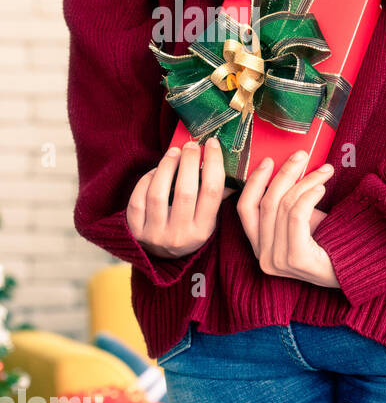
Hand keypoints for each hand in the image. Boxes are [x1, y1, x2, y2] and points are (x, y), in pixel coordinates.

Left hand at [130, 138, 235, 259]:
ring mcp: (155, 234)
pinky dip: (147, 180)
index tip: (212, 145)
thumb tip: (232, 165)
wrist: (162, 257)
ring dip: (167, 167)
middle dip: (189, 162)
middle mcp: (180, 235)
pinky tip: (156, 170)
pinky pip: (138, 199)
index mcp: (203, 230)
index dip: (213, 164)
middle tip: (191, 145)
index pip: (212, 192)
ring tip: (173, 152)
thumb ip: (218, 195)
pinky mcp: (135, 231)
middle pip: (185, 191)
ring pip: (158, 194)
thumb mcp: (208, 220)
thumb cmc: (190, 230)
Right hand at [235, 150, 339, 288]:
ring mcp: (277, 260)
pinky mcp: (296, 259)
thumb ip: (290, 202)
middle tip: (302, 155)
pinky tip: (321, 188)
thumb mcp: (303, 221)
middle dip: (285, 173)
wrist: (352, 271)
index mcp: (259, 246)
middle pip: (266, 202)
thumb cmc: (328, 245)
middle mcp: (263, 256)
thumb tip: (293, 167)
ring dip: (305, 182)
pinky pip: (296, 216)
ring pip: (284, 206)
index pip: (244, 209)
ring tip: (324, 171)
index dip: (253, 182)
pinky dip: (308, 197)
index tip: (269, 160)